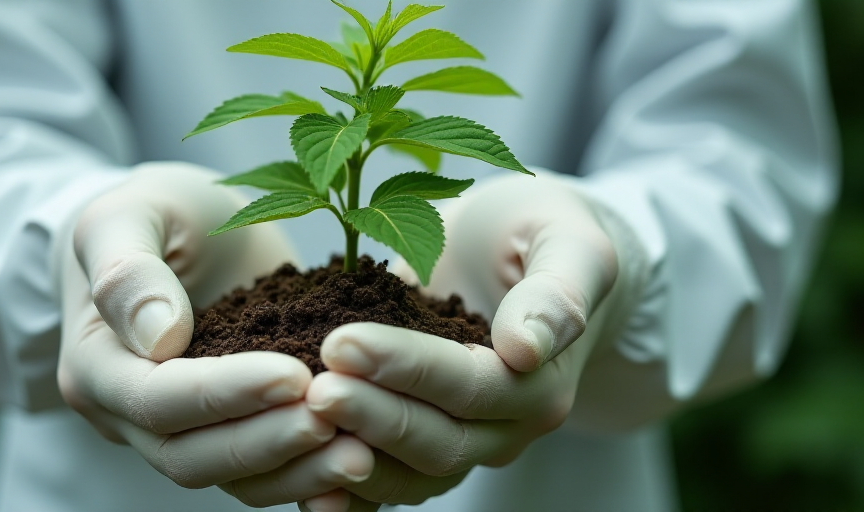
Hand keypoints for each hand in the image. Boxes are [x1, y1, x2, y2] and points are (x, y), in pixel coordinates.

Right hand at [56, 162, 373, 506]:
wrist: (184, 229)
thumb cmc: (154, 212)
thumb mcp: (127, 215)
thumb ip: (127, 270)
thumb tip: (160, 339)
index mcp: (96, 365)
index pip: (156, 398)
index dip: (224, 394)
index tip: (293, 375)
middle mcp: (130, 414)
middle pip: (192, 456)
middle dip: (267, 442)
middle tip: (335, 420)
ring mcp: (182, 431)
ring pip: (233, 476)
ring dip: (296, 469)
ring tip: (360, 452)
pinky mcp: (232, 428)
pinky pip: (266, 471)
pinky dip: (309, 472)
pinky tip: (362, 459)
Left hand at [303, 171, 646, 507]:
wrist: (520, 252)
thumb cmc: (541, 233)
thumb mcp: (567, 242)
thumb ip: (558, 291)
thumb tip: (527, 348)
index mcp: (541, 382)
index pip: (471, 387)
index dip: (408, 369)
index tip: (344, 343)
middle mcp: (504, 427)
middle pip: (437, 442)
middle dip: (370, 415)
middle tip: (313, 386)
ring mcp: (463, 442)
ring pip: (408, 474)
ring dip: (351, 454)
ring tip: (297, 422)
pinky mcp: (422, 440)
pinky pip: (386, 479)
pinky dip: (348, 490)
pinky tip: (303, 484)